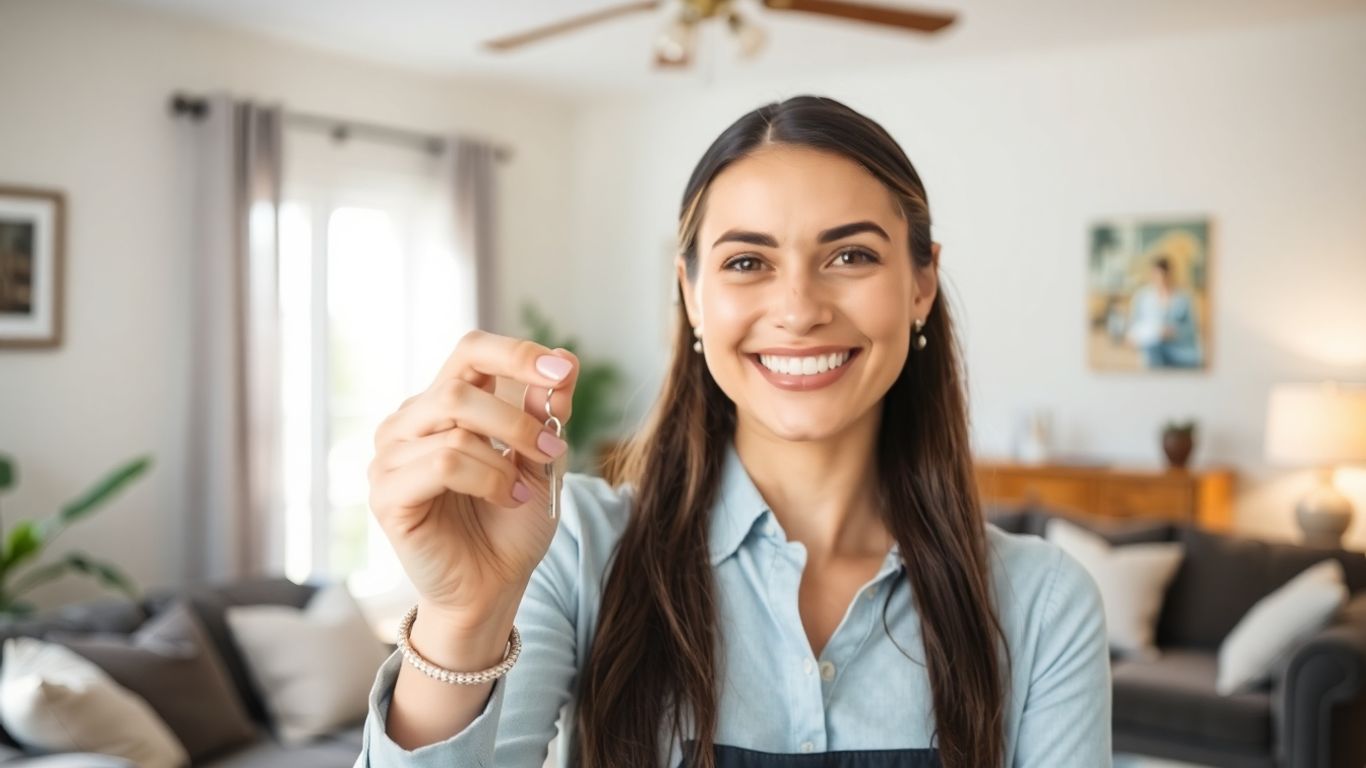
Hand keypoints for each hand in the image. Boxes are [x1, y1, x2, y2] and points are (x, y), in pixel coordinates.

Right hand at [368, 330, 577, 633]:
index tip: (562, 371)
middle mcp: (408, 423)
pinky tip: (506, 500)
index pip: (470, 351)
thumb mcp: (541, 461)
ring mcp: (390, 458)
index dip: (516, 353)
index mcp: (442, 405)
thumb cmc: (511, 524)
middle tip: (552, 448)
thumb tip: (566, 360)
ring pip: (455, 428)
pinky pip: (443, 464)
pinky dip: (487, 479)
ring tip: (524, 491)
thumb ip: (546, 412)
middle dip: (516, 418)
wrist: (493, 588)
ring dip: (505, 459)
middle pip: (459, 387)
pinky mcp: (387, 495)